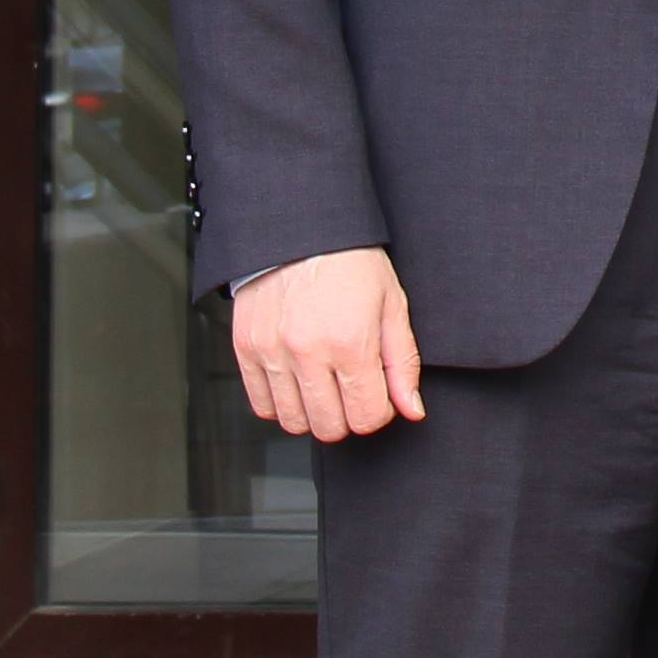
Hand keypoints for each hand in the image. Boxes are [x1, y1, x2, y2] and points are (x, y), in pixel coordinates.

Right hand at [229, 246, 425, 439]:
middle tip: (352, 390)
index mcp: (351, 341)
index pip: (366, 417)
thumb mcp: (392, 304)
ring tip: (325, 385)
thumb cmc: (352, 262)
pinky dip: (281, 404)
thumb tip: (412, 409)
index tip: (377, 395)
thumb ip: (403, 363)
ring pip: (293, 422)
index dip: (378, 412)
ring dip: (314, 413)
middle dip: (348, 417)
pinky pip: (261, 405)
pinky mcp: (245, 350)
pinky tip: (297, 382)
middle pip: (329, 427)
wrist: (301, 230)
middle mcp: (308, 351)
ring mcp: (272, 352)